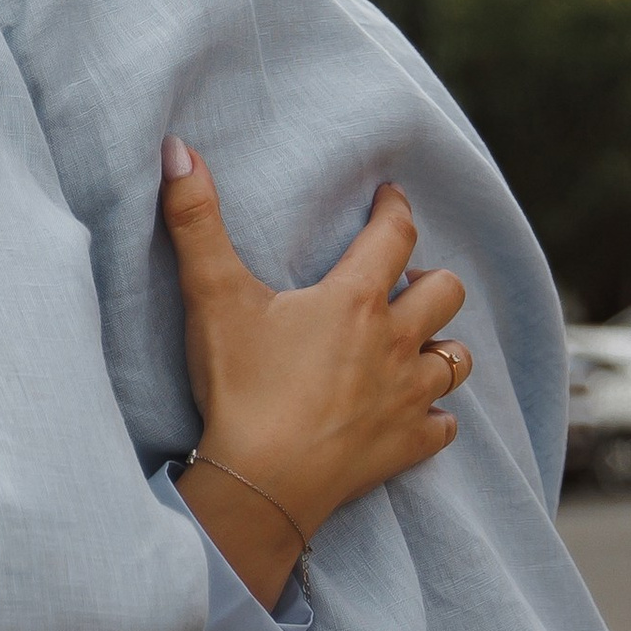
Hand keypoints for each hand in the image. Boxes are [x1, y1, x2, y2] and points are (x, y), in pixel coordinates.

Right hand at [162, 143, 468, 592]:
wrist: (260, 482)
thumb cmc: (240, 387)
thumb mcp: (212, 296)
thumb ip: (195, 220)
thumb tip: (176, 147)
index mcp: (356, 299)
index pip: (395, 234)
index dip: (395, 209)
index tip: (391, 198)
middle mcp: (395, 343)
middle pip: (446, 292)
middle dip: (429, 280)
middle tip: (401, 282)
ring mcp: (406, 398)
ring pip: (454, 359)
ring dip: (439, 344)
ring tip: (414, 342)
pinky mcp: (405, 447)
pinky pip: (443, 427)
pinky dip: (435, 416)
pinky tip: (416, 413)